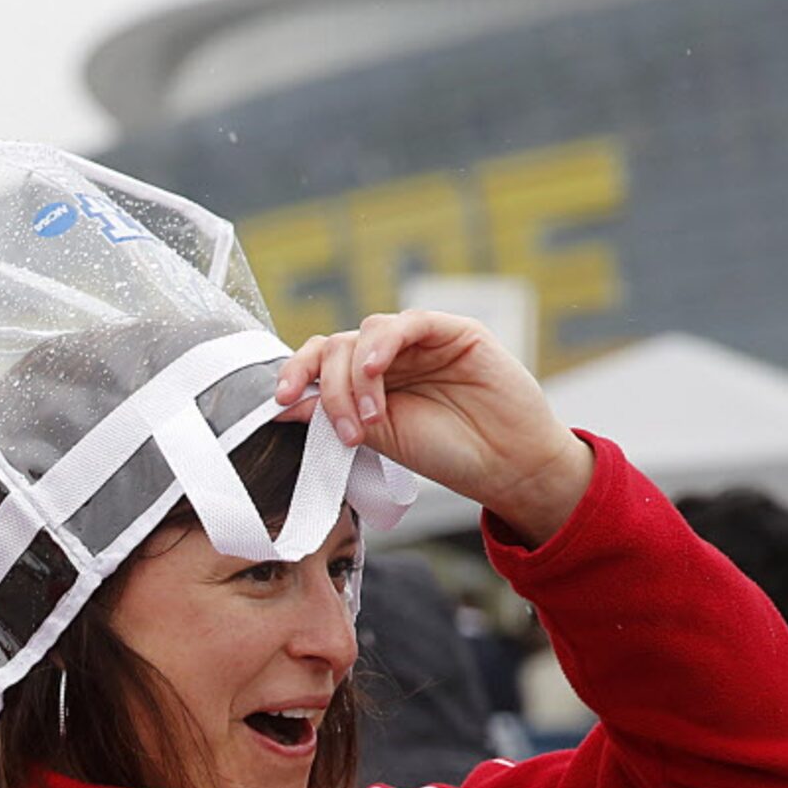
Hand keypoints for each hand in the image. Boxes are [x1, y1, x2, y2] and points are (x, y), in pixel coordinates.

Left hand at [272, 310, 592, 544]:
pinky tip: (375, 371)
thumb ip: (333, 417)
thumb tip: (284, 407)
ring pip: (363, 333)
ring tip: (371, 421)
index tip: (280, 401)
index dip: (295, 373)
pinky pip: (406, 322)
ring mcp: (419, 341)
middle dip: (328, 389)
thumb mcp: (378, 440)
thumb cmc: (449, 455)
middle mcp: (389, 357)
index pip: (320, 361)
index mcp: (366, 382)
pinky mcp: (453, 331)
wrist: (507, 465)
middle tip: (345, 432)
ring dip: (355, 380)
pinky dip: (382, 343)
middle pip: (334, 346)